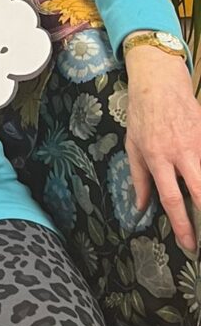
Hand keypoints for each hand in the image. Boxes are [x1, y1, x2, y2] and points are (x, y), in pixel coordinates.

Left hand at [124, 46, 200, 252]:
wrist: (159, 82)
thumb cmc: (142, 114)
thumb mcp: (132, 144)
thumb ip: (139, 177)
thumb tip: (141, 207)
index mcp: (157, 157)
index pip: (171, 197)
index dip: (181, 224)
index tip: (189, 243)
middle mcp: (181, 153)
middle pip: (200, 191)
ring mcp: (199, 144)